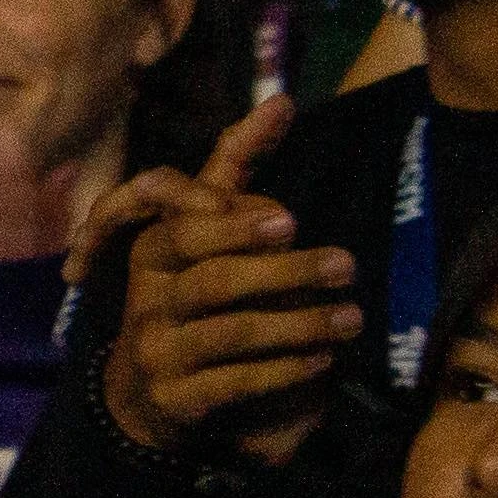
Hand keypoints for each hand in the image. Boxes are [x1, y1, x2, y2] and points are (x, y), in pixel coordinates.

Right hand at [92, 98, 356, 464]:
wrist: (153, 396)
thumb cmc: (195, 298)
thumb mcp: (208, 232)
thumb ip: (238, 167)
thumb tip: (282, 98)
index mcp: (153, 249)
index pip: (172, 222)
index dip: (226, 221)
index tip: (289, 220)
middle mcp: (147, 297)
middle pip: (211, 278)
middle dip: (282, 271)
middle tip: (346, 265)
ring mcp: (156, 349)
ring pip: (229, 332)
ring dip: (299, 324)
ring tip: (351, 318)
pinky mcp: (175, 398)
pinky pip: (235, 382)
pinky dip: (285, 370)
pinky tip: (323, 360)